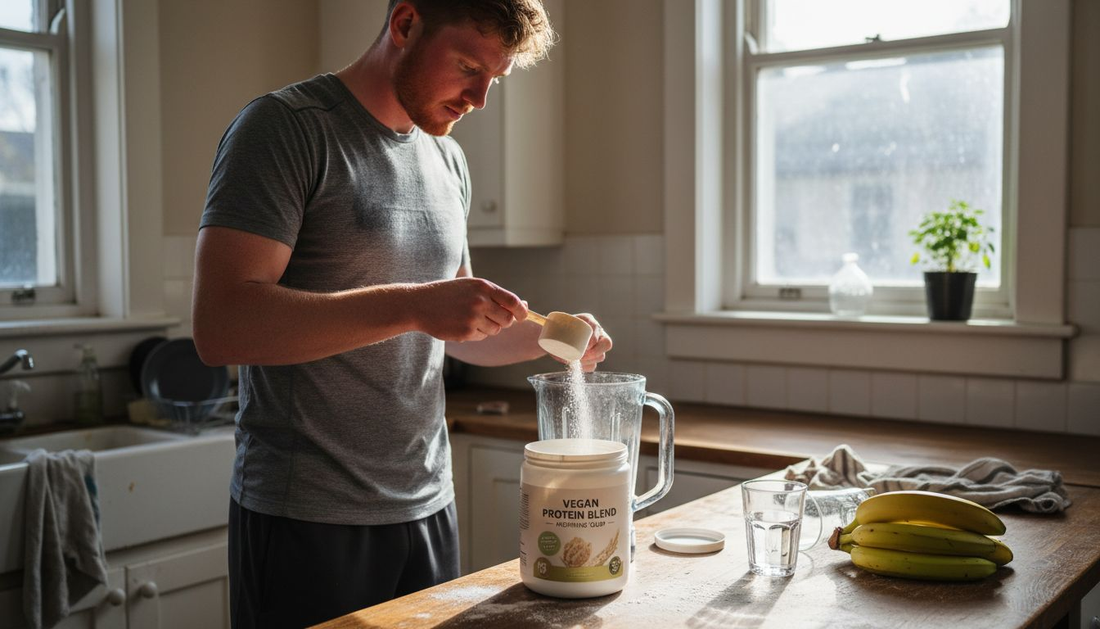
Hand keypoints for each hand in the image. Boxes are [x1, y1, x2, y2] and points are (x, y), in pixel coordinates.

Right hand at [412, 278, 527, 341]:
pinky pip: (481, 336)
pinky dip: (475, 333)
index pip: (513, 302)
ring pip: (495, 330)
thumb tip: (523, 306)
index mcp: (483, 287)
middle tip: (490, 317)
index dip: (521, 311)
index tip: (522, 316)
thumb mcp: (471, 287)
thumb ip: (496, 295)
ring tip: (470, 318)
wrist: (420, 304)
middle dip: (503, 321)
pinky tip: (461, 324)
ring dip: (487, 327)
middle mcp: (480, 302)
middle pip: (507, 320)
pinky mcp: (465, 332)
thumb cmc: (448, 294)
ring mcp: (473, 318)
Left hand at [548, 313, 611, 371]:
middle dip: (594, 352)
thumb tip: (535, 316)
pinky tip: (579, 366)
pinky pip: (594, 366)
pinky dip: (586, 367)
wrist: (552, 338)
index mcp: (589, 321)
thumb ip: (547, 320)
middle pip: (606, 344)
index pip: (597, 330)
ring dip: (589, 360)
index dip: (594, 339)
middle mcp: (597, 332)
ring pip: (601, 356)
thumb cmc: (554, 329)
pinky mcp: (592, 357)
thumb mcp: (554, 323)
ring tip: (577, 361)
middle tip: (581, 356)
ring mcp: (597, 346)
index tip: (585, 346)